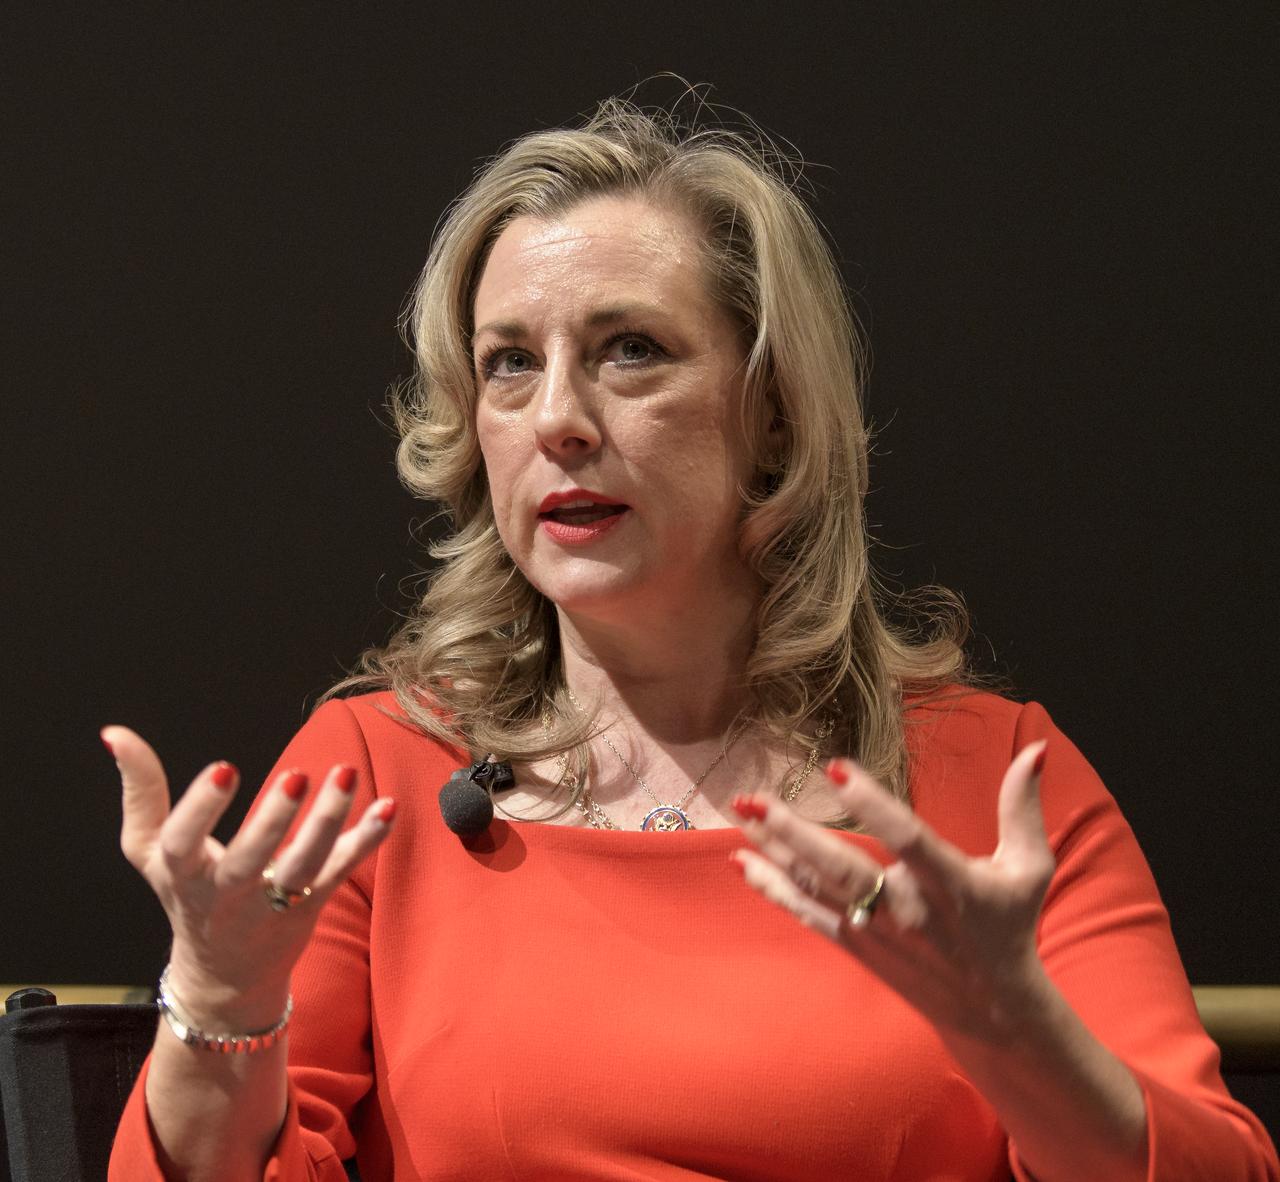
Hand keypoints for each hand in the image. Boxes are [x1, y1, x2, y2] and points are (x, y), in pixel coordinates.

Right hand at [104, 727, 394, 1025]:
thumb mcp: (150, 850)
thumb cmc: (186, 895)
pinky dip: (367, 840)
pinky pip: (342, 869)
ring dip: (328, 820)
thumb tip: (115, 732)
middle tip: (297, 774)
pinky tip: (388, 807)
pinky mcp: (312, 904)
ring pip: (305, 865)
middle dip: (273, 820)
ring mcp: (273, 903)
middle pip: (251, 859)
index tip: (223, 768)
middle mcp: (228, 892)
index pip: (183, 841)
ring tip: (348, 774)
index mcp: (181, 873)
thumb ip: (140, 791)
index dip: (200, 808)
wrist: (223, 977)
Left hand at [731, 740, 1052, 1042]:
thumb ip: (1022, 809)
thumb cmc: (1009, 926)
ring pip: (815, 886)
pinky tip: (741, 860)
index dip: (872, 805)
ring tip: (738, 814)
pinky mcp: (854, 944)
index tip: (837, 768)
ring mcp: (874, 930)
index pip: (906, 838)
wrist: (991, 1010)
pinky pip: (806, 913)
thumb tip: (1037, 748)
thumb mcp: (1029, 869)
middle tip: (753, 800)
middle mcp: (906, 909)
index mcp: (950, 883)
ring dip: (773, 850)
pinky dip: (772, 887)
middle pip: (841, 867)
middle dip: (793, 832)